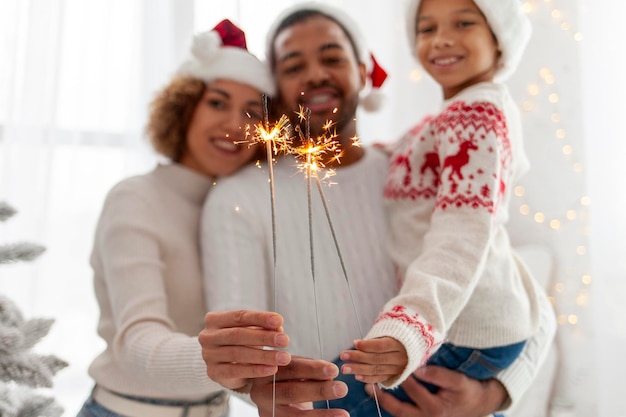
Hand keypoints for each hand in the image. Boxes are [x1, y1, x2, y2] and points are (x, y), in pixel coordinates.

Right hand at [198, 310, 290, 390]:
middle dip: (264, 337)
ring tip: (284, 357)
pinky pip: (236, 371)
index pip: (240, 316)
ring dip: (264, 355)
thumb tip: (279, 327)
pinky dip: (256, 370)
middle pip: (238, 335)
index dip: (260, 318)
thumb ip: (263, 327)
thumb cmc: (240, 341)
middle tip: (285, 340)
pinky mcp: (213, 372)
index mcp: (215, 319)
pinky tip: (271, 369)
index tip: (279, 320)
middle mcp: (208, 336)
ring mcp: (208, 355)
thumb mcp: (250, 330)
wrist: (223, 364)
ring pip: (238, 353)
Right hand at [250, 356, 348, 416]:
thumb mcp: (292, 368)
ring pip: (295, 416)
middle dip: (319, 391)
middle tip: (342, 388)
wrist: (270, 398)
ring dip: (322, 415)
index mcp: (265, 373)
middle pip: (292, 393)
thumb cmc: (285, 378)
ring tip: (343, 415)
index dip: (313, 369)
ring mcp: (267, 412)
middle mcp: (261, 394)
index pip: (291, 369)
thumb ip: (308, 369)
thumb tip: (331, 374)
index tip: (334, 369)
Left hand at [340, 337, 407, 383]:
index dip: (366, 345)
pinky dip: (367, 378)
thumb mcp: (389, 335)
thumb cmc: (395, 338)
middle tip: (343, 356)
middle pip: (376, 359)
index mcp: (399, 345)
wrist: (412, 350)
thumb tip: (356, 345)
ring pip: (376, 370)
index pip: (380, 346)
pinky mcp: (394, 377)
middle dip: (358, 357)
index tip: (353, 343)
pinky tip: (356, 376)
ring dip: (359, 369)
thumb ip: (374, 341)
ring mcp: (398, 369)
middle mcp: (400, 358)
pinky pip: (379, 379)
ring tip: (345, 368)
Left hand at [365, 365, 506, 416]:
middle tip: (367, 383)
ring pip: (398, 414)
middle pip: (398, 408)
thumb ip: (438, 374)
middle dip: (382, 396)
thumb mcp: (457, 380)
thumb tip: (418, 368)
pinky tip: (381, 393)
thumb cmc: (467, 391)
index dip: (398, 374)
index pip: (411, 389)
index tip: (384, 362)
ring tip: (368, 388)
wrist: (478, 404)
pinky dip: (392, 404)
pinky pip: (403, 414)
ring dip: (383, 402)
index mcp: (435, 408)